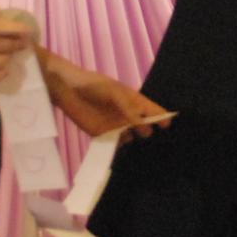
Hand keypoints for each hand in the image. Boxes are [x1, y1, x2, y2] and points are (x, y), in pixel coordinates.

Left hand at [35, 47, 166, 138]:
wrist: (68, 90)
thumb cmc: (94, 85)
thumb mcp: (114, 92)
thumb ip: (128, 108)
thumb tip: (143, 125)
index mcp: (134, 101)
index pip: (153, 110)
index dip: (163, 118)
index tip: (169, 127)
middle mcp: (128, 115)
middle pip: (145, 126)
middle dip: (151, 133)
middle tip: (157, 143)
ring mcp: (116, 126)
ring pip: (132, 137)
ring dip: (136, 142)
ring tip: (143, 150)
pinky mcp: (103, 135)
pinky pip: (116, 144)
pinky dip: (120, 148)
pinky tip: (122, 150)